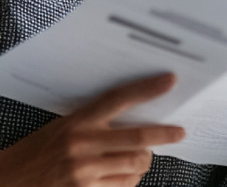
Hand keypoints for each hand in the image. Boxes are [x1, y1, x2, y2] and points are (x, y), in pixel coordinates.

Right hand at [0, 73, 184, 186]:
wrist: (9, 180)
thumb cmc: (39, 150)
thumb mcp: (66, 125)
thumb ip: (97, 120)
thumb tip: (136, 114)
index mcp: (80, 120)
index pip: (119, 98)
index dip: (147, 89)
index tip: (170, 80)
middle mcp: (83, 143)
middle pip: (136, 137)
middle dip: (164, 135)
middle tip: (179, 132)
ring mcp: (84, 170)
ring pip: (134, 165)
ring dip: (145, 162)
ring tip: (144, 158)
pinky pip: (121, 185)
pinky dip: (130, 179)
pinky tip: (126, 174)